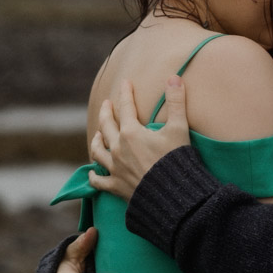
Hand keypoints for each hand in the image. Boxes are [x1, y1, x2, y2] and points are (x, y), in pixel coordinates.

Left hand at [89, 76, 189, 200]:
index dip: (126, 93)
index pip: (127, 107)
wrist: (172, 195)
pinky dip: (93, 175)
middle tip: (106, 105)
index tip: (125, 83)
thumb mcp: (179, 128)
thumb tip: (174, 77)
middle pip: (106, 126)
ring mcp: (115, 168)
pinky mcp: (115, 186)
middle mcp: (118, 148)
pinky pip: (97, 180)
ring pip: (97, 150)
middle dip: (106, 112)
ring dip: (97, 140)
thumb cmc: (176, 161)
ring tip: (98, 134)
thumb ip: (176, 102)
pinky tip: (93, 171)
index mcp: (131, 132)